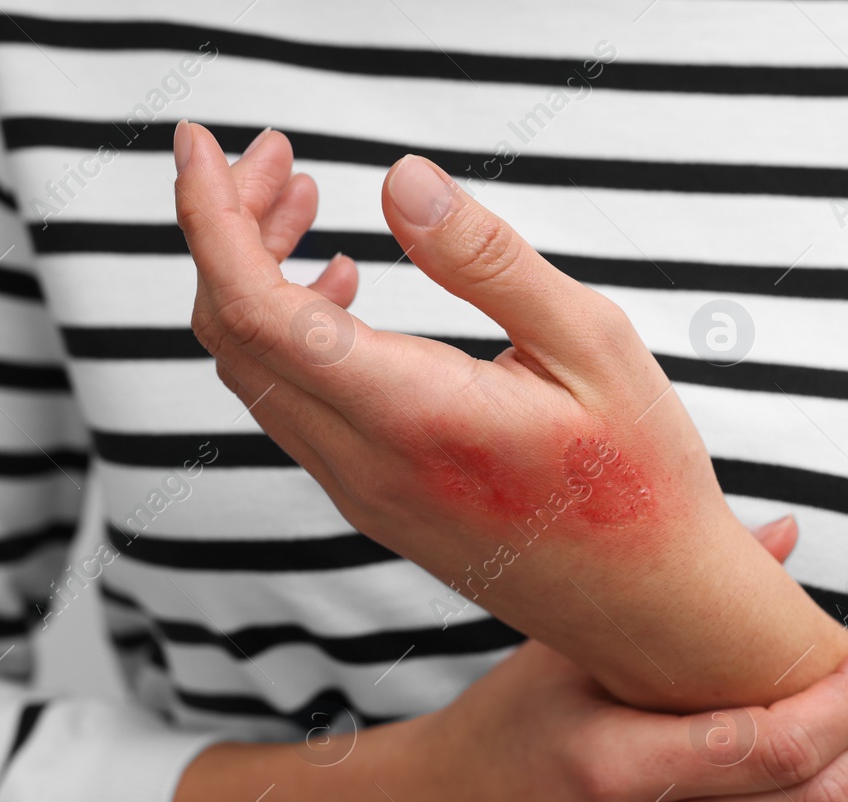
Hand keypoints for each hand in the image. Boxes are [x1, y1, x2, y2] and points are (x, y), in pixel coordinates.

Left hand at [173, 122, 847, 709]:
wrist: (648, 612)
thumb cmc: (640, 482)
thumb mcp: (592, 344)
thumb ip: (488, 260)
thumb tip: (400, 179)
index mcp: (412, 415)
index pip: (256, 307)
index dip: (209, 216)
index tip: (199, 143)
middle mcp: (364, 464)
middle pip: (233, 333)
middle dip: (229, 228)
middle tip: (276, 157)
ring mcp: (360, 492)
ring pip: (253, 371)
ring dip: (253, 278)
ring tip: (304, 203)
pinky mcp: (373, 502)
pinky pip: (289, 406)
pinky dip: (284, 331)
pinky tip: (342, 285)